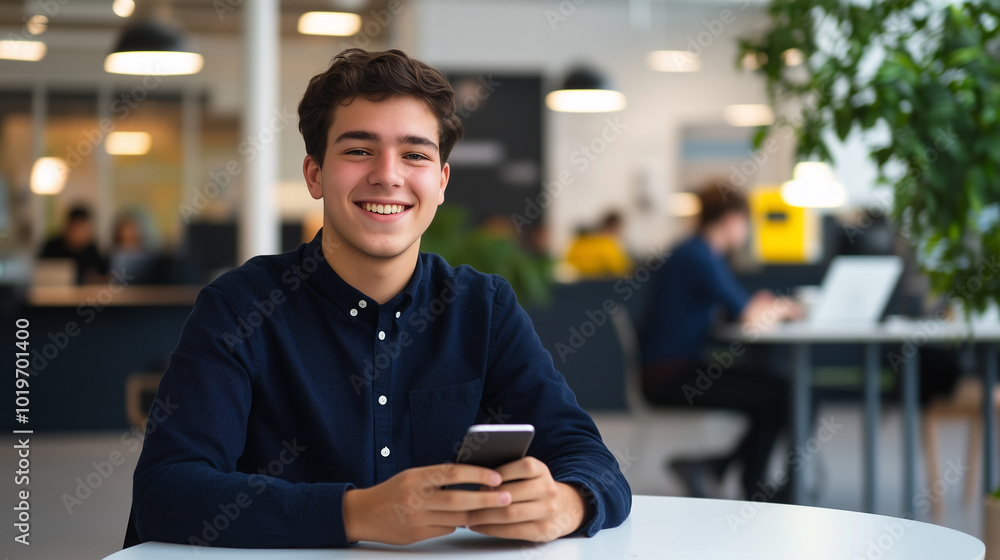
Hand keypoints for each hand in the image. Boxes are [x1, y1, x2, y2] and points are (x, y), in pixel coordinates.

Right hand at [343, 463, 511, 544]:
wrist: (363, 514)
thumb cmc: (392, 491)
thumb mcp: (412, 476)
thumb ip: (437, 477)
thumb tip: (470, 477)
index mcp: (416, 478)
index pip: (452, 473)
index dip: (477, 474)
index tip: (496, 477)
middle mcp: (416, 497)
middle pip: (459, 499)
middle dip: (486, 499)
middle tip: (506, 497)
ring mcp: (417, 518)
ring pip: (456, 518)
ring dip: (476, 513)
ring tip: (495, 509)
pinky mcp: (418, 535)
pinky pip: (446, 530)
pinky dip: (459, 524)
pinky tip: (467, 519)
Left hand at [466, 456, 586, 541]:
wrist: (563, 507)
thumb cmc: (533, 488)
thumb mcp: (527, 474)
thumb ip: (507, 471)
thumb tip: (475, 473)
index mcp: (541, 470)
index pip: (521, 467)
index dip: (497, 475)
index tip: (479, 481)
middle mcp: (547, 489)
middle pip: (511, 494)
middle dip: (485, 499)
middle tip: (466, 502)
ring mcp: (548, 510)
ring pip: (510, 514)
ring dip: (485, 516)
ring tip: (468, 516)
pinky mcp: (544, 530)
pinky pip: (513, 531)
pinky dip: (491, 529)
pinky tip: (479, 527)